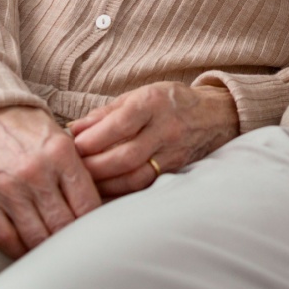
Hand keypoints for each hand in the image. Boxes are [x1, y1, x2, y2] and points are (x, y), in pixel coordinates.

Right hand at [0, 104, 100, 258]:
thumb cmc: (32, 130)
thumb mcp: (64, 141)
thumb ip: (80, 172)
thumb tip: (99, 211)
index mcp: (61, 155)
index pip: (87, 204)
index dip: (95, 224)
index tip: (97, 232)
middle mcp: (36, 173)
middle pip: (64, 225)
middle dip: (75, 240)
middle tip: (81, 247)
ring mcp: (9, 189)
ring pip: (37, 237)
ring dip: (50, 250)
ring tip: (59, 253)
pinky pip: (6, 239)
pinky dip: (21, 252)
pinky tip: (32, 253)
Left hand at [69, 83, 239, 197]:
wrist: (214, 116)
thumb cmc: (169, 102)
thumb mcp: (139, 96)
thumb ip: (105, 113)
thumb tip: (74, 129)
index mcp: (153, 103)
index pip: (122, 123)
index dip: (95, 137)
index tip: (74, 145)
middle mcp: (166, 129)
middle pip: (127, 156)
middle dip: (95, 166)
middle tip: (73, 168)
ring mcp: (173, 153)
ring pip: (137, 177)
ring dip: (107, 184)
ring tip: (85, 183)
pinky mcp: (176, 172)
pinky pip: (145, 186)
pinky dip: (122, 192)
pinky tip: (105, 191)